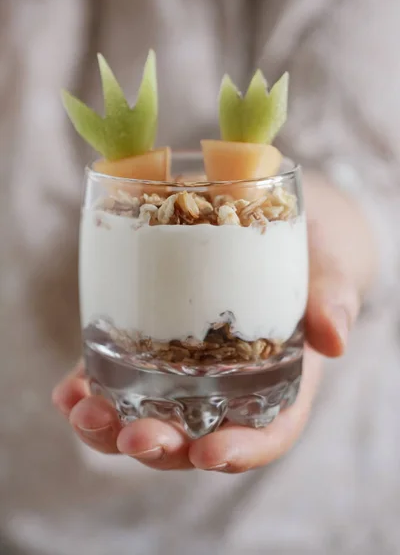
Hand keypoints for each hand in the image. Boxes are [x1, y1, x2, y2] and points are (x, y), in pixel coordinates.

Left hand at [53, 174, 371, 471]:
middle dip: (160, 444)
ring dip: (112, 426)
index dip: (240, 451)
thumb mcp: (328, 267)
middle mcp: (231, 386)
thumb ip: (333, 298)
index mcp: (280, 380)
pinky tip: (68, 389)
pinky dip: (92, 389)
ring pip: (150, 415)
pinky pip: (121, 379)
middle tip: (131, 435)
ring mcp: (188, 369)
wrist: (273, 223)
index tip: (209, 453)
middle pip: (196, 435)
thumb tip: (335, 339)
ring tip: (81, 410)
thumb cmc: (310, 251)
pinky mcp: (153, 345)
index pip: (267, 433)